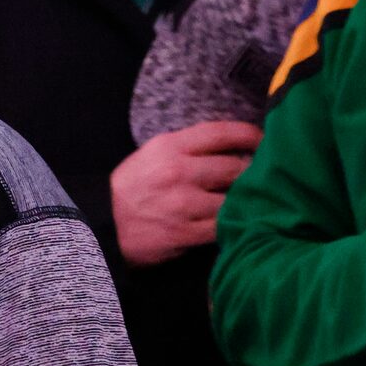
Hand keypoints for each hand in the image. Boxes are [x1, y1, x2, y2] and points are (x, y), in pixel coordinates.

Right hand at [110, 121, 263, 265]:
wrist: (101, 227)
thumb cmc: (131, 190)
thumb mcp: (150, 156)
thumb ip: (186, 148)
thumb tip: (231, 147)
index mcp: (169, 147)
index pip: (220, 133)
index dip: (249, 134)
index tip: (264, 140)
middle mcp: (178, 171)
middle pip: (236, 167)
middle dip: (252, 174)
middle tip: (261, 178)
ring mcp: (183, 204)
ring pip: (234, 199)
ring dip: (245, 202)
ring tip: (250, 203)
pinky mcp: (187, 233)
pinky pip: (225, 226)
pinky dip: (234, 224)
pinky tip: (237, 223)